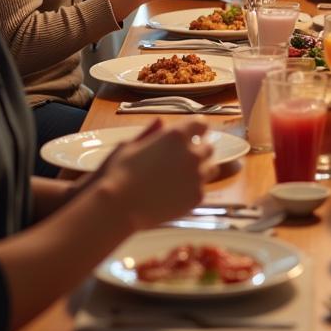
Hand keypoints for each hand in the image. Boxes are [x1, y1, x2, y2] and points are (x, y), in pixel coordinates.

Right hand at [100, 119, 216, 229]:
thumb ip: (150, 133)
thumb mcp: (130, 146)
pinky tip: (178, 194)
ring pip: (211, 168)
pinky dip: (194, 189)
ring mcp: (197, 176)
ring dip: (202, 169)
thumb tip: (161, 122)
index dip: (196, 128)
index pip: (201, 124)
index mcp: (176, 136)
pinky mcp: (197, 196)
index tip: (192, 134)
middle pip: (208, 147)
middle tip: (184, 159)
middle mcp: (192, 154)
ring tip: (184, 177)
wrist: (119, 208)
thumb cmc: (118, 174)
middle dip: (199, 150)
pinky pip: (203, 189)